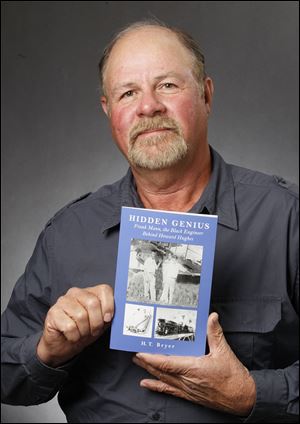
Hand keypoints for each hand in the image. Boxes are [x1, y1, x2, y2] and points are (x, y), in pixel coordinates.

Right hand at [37, 284, 113, 366]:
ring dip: (84, 331)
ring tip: (82, 333)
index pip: (104, 290)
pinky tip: (71, 336)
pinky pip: (69, 326)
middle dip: (96, 322)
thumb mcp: (101, 323)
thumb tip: (122, 312)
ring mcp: (63, 301)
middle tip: (93, 331)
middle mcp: (76, 293)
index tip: (108, 319)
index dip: (109, 306)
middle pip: (93, 303)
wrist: (63, 345)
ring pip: (81, 315)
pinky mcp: (53, 313)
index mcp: (90, 292)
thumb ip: (109, 315)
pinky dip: (74, 336)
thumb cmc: (84, 331)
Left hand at [133, 312, 255, 415]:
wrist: (243, 398)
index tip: (141, 353)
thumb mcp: (225, 351)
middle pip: (161, 371)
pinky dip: (157, 387)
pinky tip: (147, 384)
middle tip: (134, 354)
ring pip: (163, 380)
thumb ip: (215, 333)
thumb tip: (211, 317)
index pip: (167, 363)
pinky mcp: (190, 395)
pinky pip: (170, 391)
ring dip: (149, 372)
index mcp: (194, 368)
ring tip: (138, 364)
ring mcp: (187, 389)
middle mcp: (187, 380)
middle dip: (146, 363)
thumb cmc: (234, 377)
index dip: (152, 358)